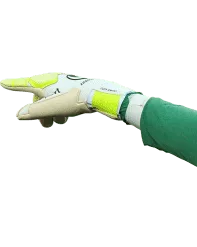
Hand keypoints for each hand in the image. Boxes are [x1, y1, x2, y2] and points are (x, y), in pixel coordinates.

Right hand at [0, 72, 135, 127]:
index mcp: (45, 84)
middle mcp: (54, 82)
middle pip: (40, 96)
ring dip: (50, 114)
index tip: (1, 83)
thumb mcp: (53, 108)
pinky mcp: (76, 90)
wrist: (99, 95)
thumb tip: (19, 116)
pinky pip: (63, 101)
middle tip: (41, 124)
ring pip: (52, 100)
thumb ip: (36, 112)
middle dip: (38, 110)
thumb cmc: (75, 100)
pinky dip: (61, 111)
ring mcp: (66, 86)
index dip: (12, 85)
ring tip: (53, 125)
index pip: (24, 84)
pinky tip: (65, 120)